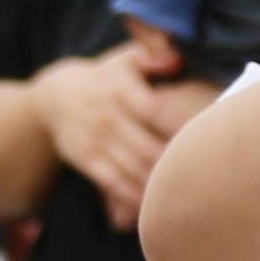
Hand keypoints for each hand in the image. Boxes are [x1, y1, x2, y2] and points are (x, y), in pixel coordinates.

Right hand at [34, 38, 204, 228]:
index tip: (205, 138)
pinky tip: (156, 203)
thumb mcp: (124, 58)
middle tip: (203, 175)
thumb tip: (177, 58)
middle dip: (176, 164)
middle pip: (149, 149)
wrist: (55, 97)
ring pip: (134, 171)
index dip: (181, 127)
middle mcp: (108, 117)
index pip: (156, 112)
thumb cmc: (104, 77)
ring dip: (159, 186)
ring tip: (185, 193)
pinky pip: (114, 184)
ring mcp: (97, 142)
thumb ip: (151, 56)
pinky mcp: (87, 160)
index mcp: (122, 90)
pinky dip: (136, 197)